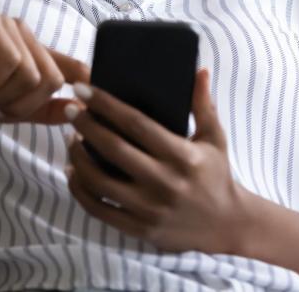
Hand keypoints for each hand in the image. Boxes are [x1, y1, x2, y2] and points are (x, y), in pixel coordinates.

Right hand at [0, 10, 88, 124]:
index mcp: (29, 52)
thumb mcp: (5, 109)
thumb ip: (40, 109)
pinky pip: (13, 62)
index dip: (84, 83)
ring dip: (7, 97)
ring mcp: (6, 24)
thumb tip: (78, 112)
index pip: (71, 65)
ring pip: (34, 73)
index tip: (86, 105)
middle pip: (54, 77)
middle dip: (26, 104)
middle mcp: (22, 33)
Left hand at [63, 68, 249, 253]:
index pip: (136, 124)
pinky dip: (80, 190)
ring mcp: (151, 209)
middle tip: (70, 109)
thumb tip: (199, 70)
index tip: (84, 89)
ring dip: (78, 157)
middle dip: (86, 126)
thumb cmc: (217, 175)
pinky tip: (73, 172)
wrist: (227, 226)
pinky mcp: (140, 229)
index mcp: (182, 156)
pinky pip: (100, 209)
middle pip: (114, 149)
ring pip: (100, 182)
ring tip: (70, 139)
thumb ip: (203, 105)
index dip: (106, 105)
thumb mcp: (215, 138)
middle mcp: (165, 183)